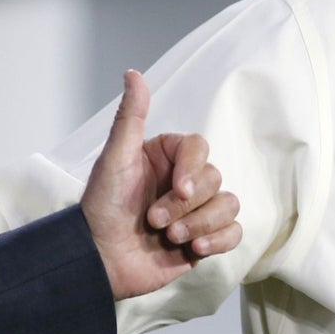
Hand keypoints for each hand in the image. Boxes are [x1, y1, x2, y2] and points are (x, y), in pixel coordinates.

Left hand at [80, 70, 241, 299]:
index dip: (192, 168)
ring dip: (201, 223)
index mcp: (166, 157)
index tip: (178, 189)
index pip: (199, 148)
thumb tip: (133, 72)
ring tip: (170, 237)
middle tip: (154, 220)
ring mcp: (196, 211)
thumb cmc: (102, 207)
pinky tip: (194, 249)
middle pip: (214, 178)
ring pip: (228, 204)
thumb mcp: (115, 158)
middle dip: (185, 205)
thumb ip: (130, 116)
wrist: (100, 260)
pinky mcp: (204, 238)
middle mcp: (184, 181)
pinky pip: (234, 232)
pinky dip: (219, 239)